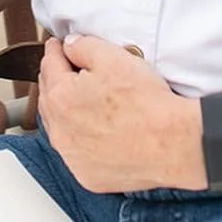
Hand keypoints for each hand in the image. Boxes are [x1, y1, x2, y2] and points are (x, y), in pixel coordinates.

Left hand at [38, 35, 203, 192]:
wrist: (172, 143)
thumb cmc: (145, 102)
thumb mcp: (112, 56)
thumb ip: (82, 46)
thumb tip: (70, 46)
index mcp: (61, 97)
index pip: (49, 65)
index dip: (56, 50)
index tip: (60, 46)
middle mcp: (60, 131)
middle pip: (49, 96)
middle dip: (57, 79)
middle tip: (71, 68)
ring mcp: (72, 157)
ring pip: (59, 127)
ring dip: (65, 110)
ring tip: (83, 99)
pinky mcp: (87, 175)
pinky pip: (75, 152)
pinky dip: (79, 139)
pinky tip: (95, 130)